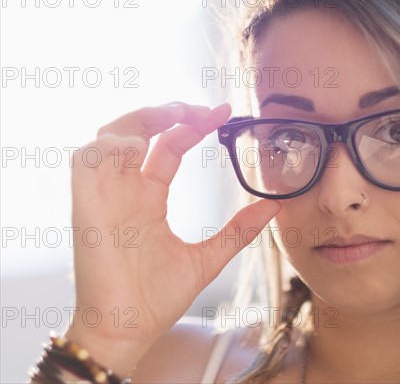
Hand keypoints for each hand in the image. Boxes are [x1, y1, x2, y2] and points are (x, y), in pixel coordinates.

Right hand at [64, 102, 279, 374]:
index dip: (192, 126)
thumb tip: (273, 207)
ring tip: (177, 115)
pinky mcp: (86, 206)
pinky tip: (141, 145)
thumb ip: (238, 232)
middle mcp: (125, 190)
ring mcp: (105, 195)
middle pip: (139, 132)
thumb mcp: (208, 258)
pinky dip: (110, 145)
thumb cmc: (158, 298)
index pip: (168, 147)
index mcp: (149, 198)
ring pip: (109, 136)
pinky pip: (86, 160)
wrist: (129, 329)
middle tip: (202, 110)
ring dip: (140, 119)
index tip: (224, 113)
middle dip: (168, 113)